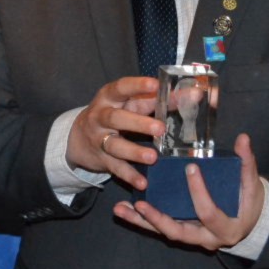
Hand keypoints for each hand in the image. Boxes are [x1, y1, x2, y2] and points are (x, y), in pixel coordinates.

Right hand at [66, 76, 162, 191]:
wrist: (79, 138)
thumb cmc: (113, 114)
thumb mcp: (127, 103)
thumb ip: (153, 99)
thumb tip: (189, 94)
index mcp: (109, 97)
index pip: (122, 88)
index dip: (137, 86)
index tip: (156, 85)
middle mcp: (101, 116)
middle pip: (116, 118)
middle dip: (138, 123)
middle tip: (160, 128)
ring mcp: (99, 139)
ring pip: (115, 145)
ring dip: (134, 151)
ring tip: (153, 157)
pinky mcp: (102, 159)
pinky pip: (116, 168)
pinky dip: (129, 175)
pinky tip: (143, 182)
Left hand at [113, 133, 264, 250]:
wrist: (249, 222)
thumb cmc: (249, 202)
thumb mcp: (251, 183)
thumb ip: (246, 162)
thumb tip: (243, 138)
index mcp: (226, 228)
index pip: (209, 212)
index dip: (199, 192)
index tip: (190, 168)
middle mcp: (205, 238)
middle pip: (178, 232)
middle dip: (158, 219)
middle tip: (141, 204)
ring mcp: (191, 237)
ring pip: (163, 232)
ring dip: (140, 221)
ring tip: (120, 208)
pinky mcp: (180, 231)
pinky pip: (158, 228)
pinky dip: (141, 219)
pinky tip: (125, 207)